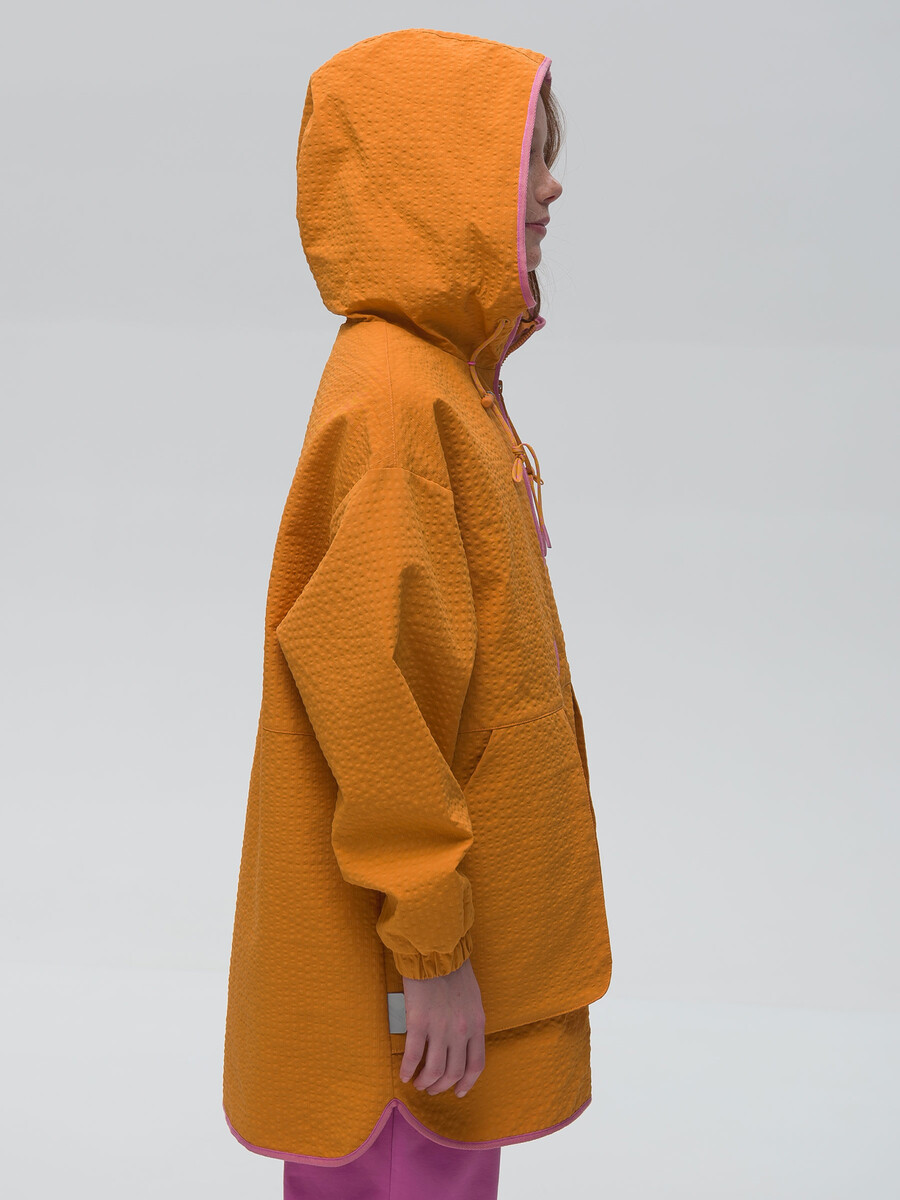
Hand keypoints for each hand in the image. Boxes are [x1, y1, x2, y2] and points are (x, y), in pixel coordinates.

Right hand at [398, 955, 485, 1097]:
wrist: (436, 950)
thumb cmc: (454, 970)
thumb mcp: (473, 999)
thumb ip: (470, 1022)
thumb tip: (463, 1042)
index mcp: (476, 1024)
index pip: (476, 1064)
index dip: (467, 1083)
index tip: (458, 1091)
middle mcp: (461, 1031)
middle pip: (454, 1072)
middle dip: (442, 1086)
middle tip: (431, 1088)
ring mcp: (440, 1028)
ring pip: (434, 1070)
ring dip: (425, 1082)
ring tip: (418, 1083)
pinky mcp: (419, 1022)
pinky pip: (413, 1055)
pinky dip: (408, 1069)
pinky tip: (404, 1074)